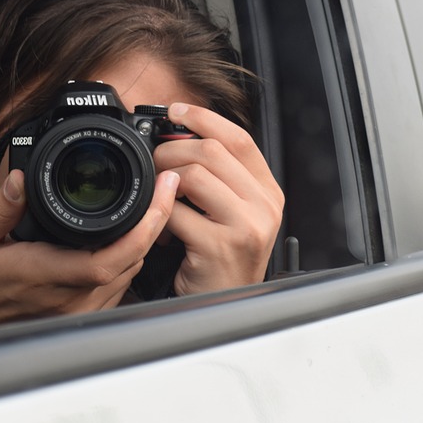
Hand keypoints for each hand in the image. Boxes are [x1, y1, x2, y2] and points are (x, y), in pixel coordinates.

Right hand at [0, 168, 178, 327]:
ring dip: (146, 239)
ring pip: (130, 273)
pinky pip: (120, 286)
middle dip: (156, 222)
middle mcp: (70, 297)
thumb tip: (19, 179)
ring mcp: (78, 309)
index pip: (109, 259)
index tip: (159, 194)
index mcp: (48, 274)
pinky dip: (132, 258)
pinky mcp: (81, 314)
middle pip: (132, 262)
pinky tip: (134, 234)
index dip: (142, 230)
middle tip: (167, 185)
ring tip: (157, 201)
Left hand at [153, 103, 283, 295]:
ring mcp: (246, 227)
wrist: (225, 311)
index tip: (176, 111)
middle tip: (154, 161)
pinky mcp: (220, 246)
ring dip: (164, 178)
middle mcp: (264, 207)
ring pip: (194, 175)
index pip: (240, 139)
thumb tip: (178, 137)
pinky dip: (160, 215)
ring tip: (158, 195)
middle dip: (172, 149)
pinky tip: (160, 228)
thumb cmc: (222, 262)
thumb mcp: (234, 216)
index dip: (205, 118)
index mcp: (268, 194)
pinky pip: (177, 212)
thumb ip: (220, 180)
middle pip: (213, 151)